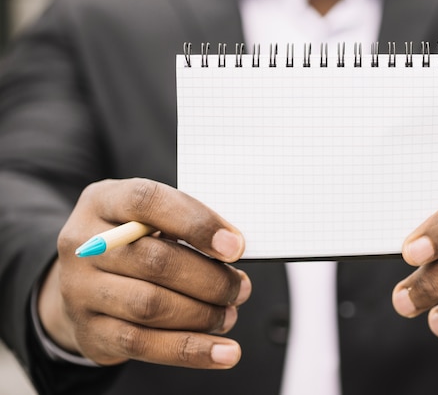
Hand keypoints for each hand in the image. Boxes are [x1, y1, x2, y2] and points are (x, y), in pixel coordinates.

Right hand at [38, 178, 250, 368]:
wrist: (87, 284)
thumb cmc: (135, 242)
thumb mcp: (151, 218)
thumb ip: (185, 224)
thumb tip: (233, 248)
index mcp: (103, 201)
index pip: (147, 202)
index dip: (196, 223)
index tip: (235, 246)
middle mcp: (85, 244)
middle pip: (154, 260)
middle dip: (210, 278)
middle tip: (240, 288)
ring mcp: (81, 290)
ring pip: (151, 306)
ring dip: (203, 314)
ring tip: (229, 314)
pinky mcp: (91, 331)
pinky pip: (145, 345)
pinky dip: (191, 350)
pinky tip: (223, 351)